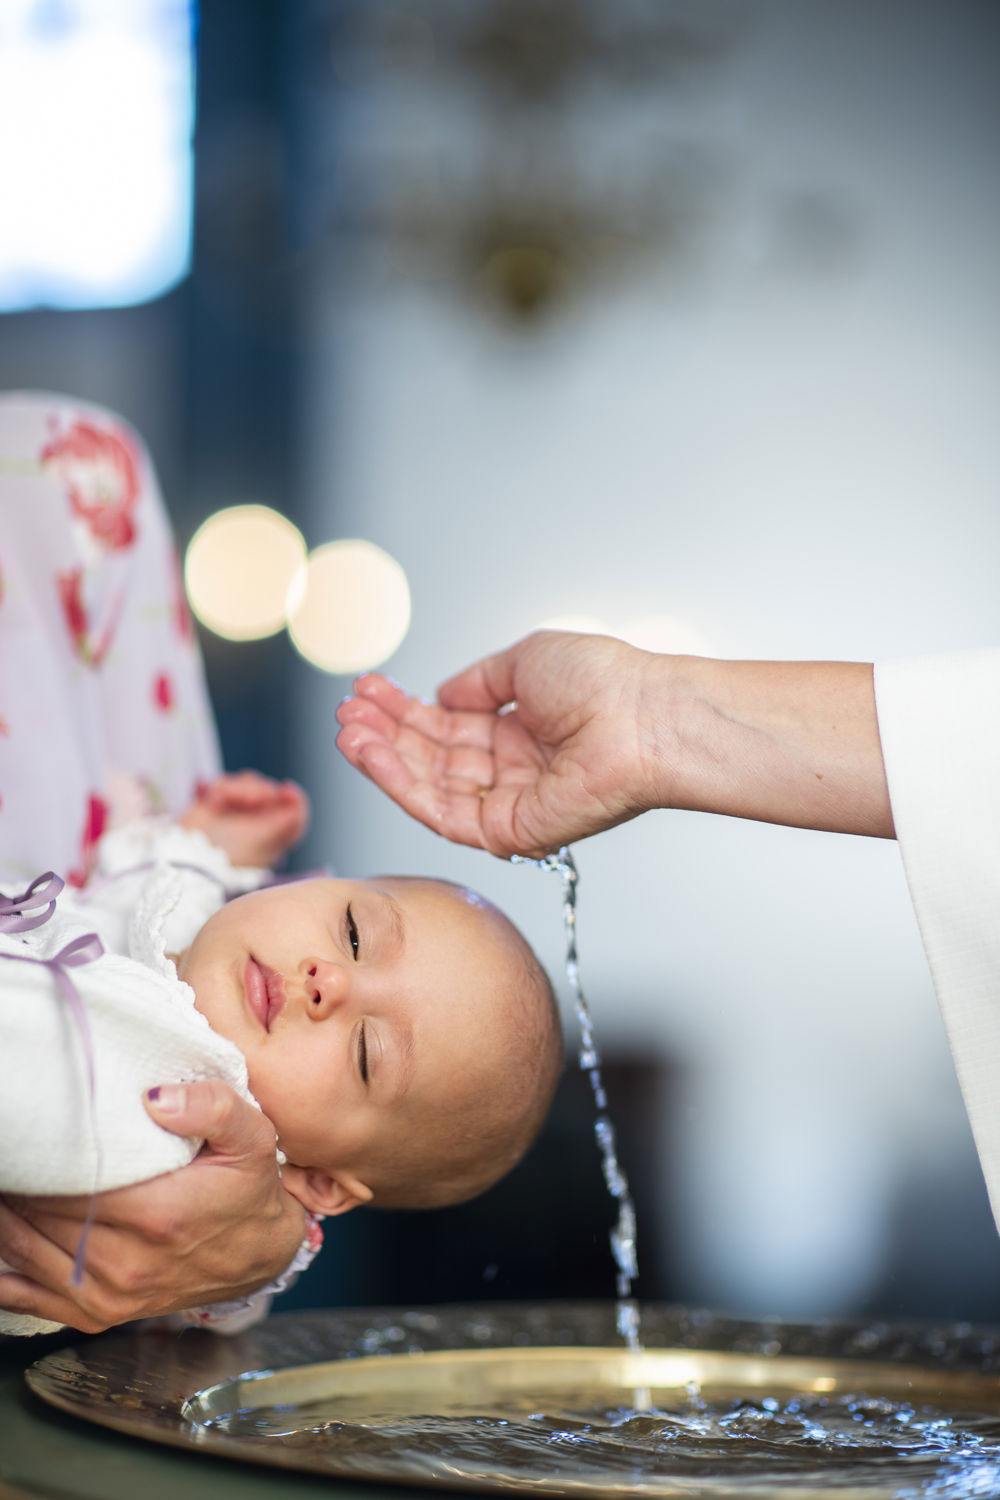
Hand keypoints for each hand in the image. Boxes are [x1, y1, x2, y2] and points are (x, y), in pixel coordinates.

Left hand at [0, 1081, 305, 1333]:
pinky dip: (5, 1271)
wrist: (262, 1255)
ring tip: (4, 1183)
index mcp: (159, 1214)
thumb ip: (211, 1106)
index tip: (33, 1131)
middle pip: (42, 1215)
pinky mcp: (101, 1314)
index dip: (43, 1158)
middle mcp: (128, 1263)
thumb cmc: (249, 1191)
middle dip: (21, 1182)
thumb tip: (155, 1098)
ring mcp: (111, 1295)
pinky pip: (32, 1299)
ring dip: (4, 1218)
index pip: (72, 1184)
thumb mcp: (251, 1136)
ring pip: (27, 1252)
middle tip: (15, 1153)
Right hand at [180, 771, 309, 867]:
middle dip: (256, 792)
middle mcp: (257, 821)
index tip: (285, 789)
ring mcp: (236, 812)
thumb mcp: (265, 839)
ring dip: (235, 788)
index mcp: (274, 833)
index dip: (292, 796)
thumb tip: (296, 797)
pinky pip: (225, 783)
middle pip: (269, 790)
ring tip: (221, 802)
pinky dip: (219, 789)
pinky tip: (212, 801)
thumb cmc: (230, 854)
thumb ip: (288, 820)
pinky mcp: (216, 803)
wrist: (189, 855)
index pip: (293, 809)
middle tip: (246, 802)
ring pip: (247, 782)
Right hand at [336, 631, 662, 858]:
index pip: (447, 726)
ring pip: (428, 787)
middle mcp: (511, 770)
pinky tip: (372, 753)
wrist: (643, 716)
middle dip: (385, 733)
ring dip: (382, 759)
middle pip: (430, 758)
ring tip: (347, 730)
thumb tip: (441, 692)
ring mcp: (507, 803)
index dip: (405, 709)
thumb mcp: (526, 661)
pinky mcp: (506, 831)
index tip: (368, 689)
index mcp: (519, 731)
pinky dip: (400, 784)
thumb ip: (478, 680)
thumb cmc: (604, 682)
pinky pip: (441, 813)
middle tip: (347, 710)